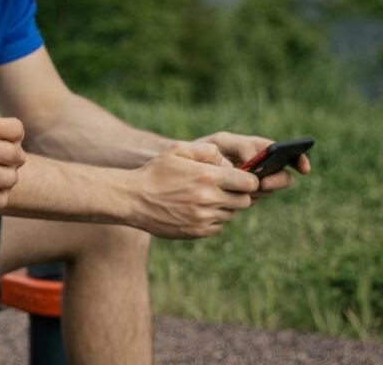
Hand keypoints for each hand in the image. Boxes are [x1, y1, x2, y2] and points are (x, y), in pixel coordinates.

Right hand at [128, 141, 259, 238]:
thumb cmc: (156, 172)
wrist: (133, 199)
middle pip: (244, 201)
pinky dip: (212, 219)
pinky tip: (195, 209)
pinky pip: (218, 226)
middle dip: (237, 193)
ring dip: (223, 206)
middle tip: (222, 187)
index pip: (249, 182)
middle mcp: (209, 199)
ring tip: (203, 197)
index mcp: (207, 177)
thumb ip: (208, 150)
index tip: (240, 178)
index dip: (248, 179)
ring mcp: (203, 218)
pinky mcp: (197, 232)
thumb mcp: (177, 150)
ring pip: (231, 214)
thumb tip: (228, 163)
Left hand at [194, 131, 311, 195]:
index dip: (297, 158)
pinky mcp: (241, 196)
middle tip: (264, 183)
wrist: (179, 170)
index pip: (281, 151)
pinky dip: (250, 198)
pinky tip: (240, 195)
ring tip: (251, 189)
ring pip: (268, 189)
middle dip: (278, 179)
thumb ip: (237, 146)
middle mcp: (256, 165)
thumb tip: (253, 159)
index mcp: (252, 147)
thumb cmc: (198, 151)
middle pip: (281, 173)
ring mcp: (250, 182)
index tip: (303, 168)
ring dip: (263, 190)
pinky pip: (253, 199)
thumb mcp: (217, 143)